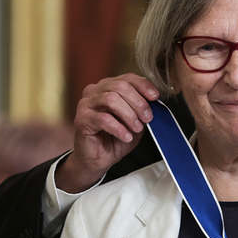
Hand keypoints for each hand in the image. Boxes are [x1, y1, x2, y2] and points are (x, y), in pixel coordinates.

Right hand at [57, 73, 158, 192]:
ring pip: (111, 100)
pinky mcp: (82, 120)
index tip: (155, 97)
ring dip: (129, 115)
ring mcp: (86, 104)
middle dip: (138, 102)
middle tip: (148, 118)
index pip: (127, 78)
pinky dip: (119, 128)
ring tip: (137, 128)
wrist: (99, 158)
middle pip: (120, 86)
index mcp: (108, 87)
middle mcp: (94, 91)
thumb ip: (142, 109)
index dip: (143, 86)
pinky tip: (126, 136)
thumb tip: (154, 100)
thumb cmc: (116, 138)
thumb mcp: (135, 121)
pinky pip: (103, 119)